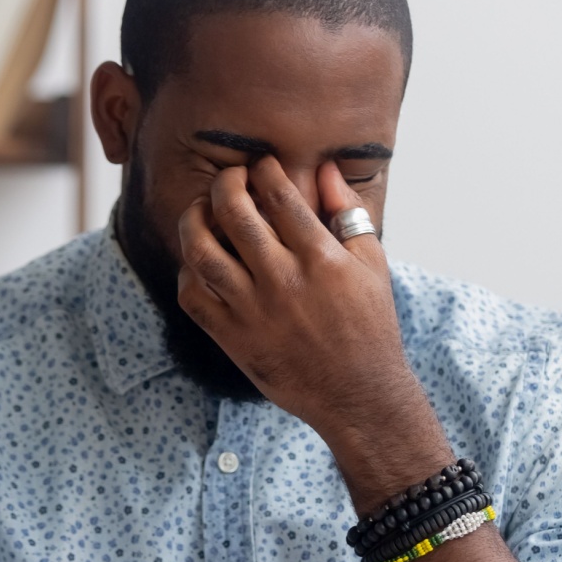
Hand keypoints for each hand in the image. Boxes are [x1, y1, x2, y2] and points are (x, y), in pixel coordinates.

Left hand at [176, 156, 423, 437]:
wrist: (358, 395)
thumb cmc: (370, 326)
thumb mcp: (372, 265)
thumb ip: (348, 213)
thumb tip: (326, 169)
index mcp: (320, 258)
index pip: (279, 195)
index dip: (264, 170)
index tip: (261, 166)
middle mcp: (283, 281)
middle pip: (234, 213)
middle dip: (226, 183)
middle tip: (230, 179)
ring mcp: (253, 312)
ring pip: (201, 252)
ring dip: (194, 221)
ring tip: (202, 211)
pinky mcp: (234, 339)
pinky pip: (193, 297)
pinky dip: (189, 272)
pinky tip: (200, 261)